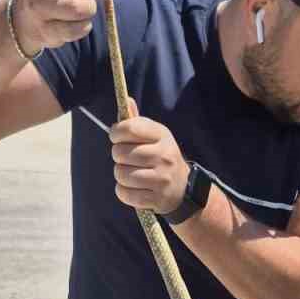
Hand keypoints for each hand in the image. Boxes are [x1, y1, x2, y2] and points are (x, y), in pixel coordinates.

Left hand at [110, 99, 189, 214]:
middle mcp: (164, 155)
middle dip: (118, 156)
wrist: (183, 188)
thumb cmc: (161, 157)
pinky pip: (125, 193)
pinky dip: (123, 191)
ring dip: (120, 174)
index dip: (116, 133)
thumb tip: (126, 100)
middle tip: (126, 159)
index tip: (117, 138)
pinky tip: (133, 188)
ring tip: (130, 173)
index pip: (129, 128)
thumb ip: (137, 122)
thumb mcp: (154, 136)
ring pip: (121, 174)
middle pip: (120, 153)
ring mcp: (162, 179)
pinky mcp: (157, 198)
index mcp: (162, 135)